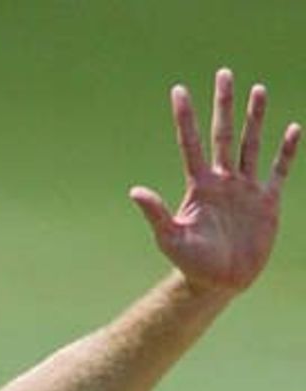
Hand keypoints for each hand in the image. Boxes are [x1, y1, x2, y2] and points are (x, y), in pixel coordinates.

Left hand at [131, 68, 299, 294]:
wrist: (218, 283)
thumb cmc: (190, 263)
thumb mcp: (170, 238)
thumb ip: (156, 213)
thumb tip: (135, 191)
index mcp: (199, 186)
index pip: (191, 143)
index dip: (185, 117)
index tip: (179, 90)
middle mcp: (222, 181)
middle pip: (223, 134)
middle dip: (224, 104)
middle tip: (224, 73)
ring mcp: (245, 189)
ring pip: (251, 144)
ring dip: (255, 118)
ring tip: (257, 89)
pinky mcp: (266, 202)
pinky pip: (278, 170)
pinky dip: (286, 151)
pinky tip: (293, 129)